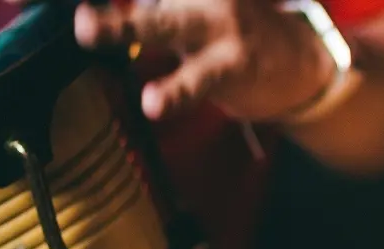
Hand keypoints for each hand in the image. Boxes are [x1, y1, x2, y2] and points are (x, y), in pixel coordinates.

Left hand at [10, 0, 333, 120]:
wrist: (305, 62)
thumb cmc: (235, 30)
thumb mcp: (195, 7)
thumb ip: (150, 8)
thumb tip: (93, 17)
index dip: (117, 0)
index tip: (78, 2)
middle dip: (114, 10)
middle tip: (78, 10)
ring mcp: (222, 23)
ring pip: (165, 23)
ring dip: (122, 26)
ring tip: (87, 28)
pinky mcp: (233, 64)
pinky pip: (198, 79)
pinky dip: (175, 91)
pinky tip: (154, 103)